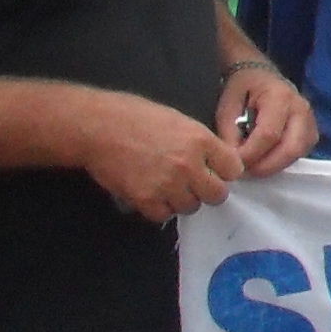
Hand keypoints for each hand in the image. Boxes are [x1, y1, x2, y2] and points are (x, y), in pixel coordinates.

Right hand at [76, 90, 243, 221]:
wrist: (97, 127)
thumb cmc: (136, 117)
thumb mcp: (179, 121)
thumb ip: (201, 143)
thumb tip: (215, 162)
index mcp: (200, 140)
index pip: (233, 169)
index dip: (224, 171)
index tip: (214, 171)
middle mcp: (188, 164)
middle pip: (218, 194)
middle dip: (208, 190)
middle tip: (194, 184)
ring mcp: (167, 184)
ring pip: (191, 207)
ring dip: (182, 199)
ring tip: (167, 186)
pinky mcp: (145, 199)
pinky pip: (163, 215)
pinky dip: (159, 208)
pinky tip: (152, 194)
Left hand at [216, 59, 317, 178]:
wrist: (260, 73)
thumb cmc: (243, 88)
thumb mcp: (227, 106)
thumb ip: (229, 133)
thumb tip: (234, 160)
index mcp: (279, 97)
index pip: (269, 135)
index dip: (251, 154)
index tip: (233, 163)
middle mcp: (301, 108)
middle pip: (291, 148)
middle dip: (267, 166)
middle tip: (245, 172)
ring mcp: (311, 120)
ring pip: (299, 153)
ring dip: (276, 165)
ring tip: (254, 167)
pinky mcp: (312, 130)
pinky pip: (302, 152)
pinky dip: (284, 161)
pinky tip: (267, 160)